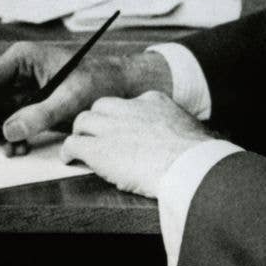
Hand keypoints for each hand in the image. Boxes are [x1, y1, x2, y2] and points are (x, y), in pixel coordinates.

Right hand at [0, 42, 171, 147]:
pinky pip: (9, 121)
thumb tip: (9, 131)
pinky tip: (23, 147)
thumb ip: (41, 114)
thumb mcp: (72, 98)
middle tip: (4, 148)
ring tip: (17, 151)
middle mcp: (17, 71)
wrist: (118, 86)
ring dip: (1, 135)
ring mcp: (21, 87)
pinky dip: (12, 137)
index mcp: (23, 58)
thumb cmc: (99, 82)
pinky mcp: (28, 103)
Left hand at [61, 91, 213, 196]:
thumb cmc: (196, 154)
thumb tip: (182, 139)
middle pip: (102, 106)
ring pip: (83, 120)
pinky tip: (70, 160)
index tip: (123, 129)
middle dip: (98, 119)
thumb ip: (176, 127)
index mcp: (153, 101)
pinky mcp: (99, 149)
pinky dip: (69, 152)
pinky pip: (73, 144)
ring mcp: (112, 127)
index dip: (122, 117)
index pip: (129, 103)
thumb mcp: (189, 128)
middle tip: (97, 134)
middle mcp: (129, 108)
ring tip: (81, 145)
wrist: (189, 164)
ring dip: (82, 133)